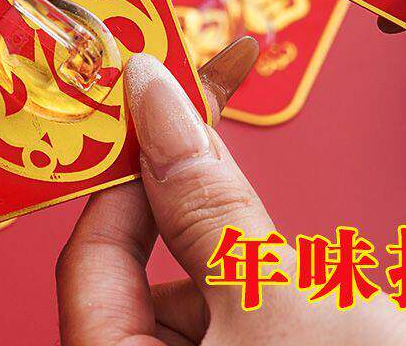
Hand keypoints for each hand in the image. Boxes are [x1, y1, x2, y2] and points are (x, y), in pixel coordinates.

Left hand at [56, 37, 405, 344]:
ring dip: (241, 244)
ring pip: (195, 283)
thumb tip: (155, 95)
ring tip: (299, 260)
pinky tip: (312, 290)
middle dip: (192, 194)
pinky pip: (231, 310)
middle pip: (141, 263)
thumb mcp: (278, 298)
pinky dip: (263, 278)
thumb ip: (205, 199)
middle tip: (224, 111)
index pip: (94, 249)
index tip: (167, 94)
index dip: (132, 164)